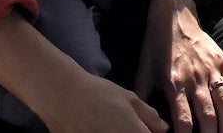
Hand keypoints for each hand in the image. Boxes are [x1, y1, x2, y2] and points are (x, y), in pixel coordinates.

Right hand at [0, 12, 166, 132]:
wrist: (60, 95)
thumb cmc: (97, 93)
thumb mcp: (128, 98)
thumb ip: (149, 116)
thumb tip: (162, 129)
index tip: (145, 128)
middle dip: (134, 132)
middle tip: (124, 123)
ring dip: (116, 132)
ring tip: (105, 121)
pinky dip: (98, 132)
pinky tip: (93, 126)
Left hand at [135, 0, 222, 132]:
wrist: (172, 15)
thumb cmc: (156, 46)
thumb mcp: (143, 72)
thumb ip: (141, 99)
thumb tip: (142, 122)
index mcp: (174, 83)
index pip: (183, 120)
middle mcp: (195, 78)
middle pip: (207, 115)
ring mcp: (211, 68)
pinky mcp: (222, 59)